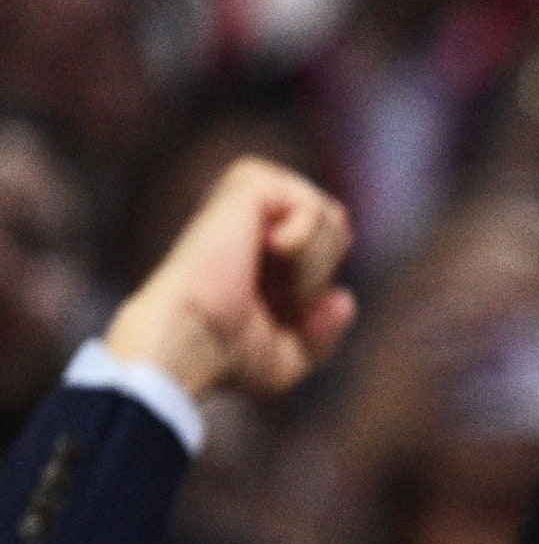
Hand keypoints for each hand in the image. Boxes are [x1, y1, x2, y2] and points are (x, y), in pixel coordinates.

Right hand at [102, 157, 353, 402]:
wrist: (190, 341)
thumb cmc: (226, 357)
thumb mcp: (288, 358)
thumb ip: (323, 333)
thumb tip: (343, 296)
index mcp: (257, 247)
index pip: (331, 243)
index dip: (318, 286)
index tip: (277, 313)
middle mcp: (251, 215)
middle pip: (337, 227)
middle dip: (319, 275)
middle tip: (273, 298)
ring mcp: (248, 197)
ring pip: (330, 216)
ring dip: (313, 267)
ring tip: (268, 279)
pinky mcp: (247, 185)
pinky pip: (312, 206)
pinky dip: (304, 242)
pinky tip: (269, 248)